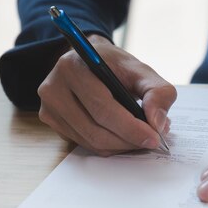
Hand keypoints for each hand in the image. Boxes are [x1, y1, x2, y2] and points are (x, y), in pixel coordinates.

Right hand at [37, 35, 176, 155]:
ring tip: (139, 138)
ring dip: (119, 146)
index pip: (102, 107)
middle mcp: (54, 87)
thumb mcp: (141, 70)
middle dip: (128, 140)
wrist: (89, 61)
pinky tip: (121, 136)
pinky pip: (83, 143)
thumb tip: (157, 123)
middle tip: (151, 142)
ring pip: (90, 141)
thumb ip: (158, 92)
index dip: (130, 127)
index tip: (154, 138)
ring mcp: (49, 106)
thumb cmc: (115, 67)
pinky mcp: (51, 121)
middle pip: (95, 129)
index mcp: (74, 66)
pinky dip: (107, 146)